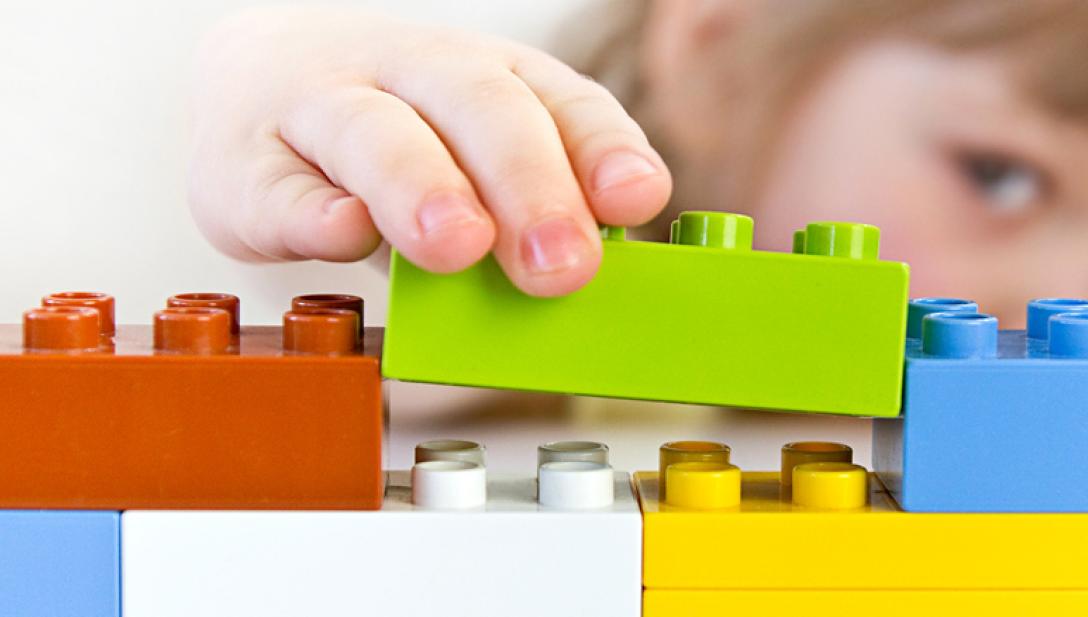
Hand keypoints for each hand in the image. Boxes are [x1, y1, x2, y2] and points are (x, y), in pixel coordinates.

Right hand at [189, 7, 670, 295]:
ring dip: (422, 187)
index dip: (601, 149)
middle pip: (477, 107)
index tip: (636, 197)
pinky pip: (276, 186)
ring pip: (374, 133)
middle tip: (560, 262)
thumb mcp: (477, 162)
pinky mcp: (242, 165)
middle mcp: (411, 72)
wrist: (251, 86)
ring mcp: (320, 107)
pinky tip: (343, 231)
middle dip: (527, 183)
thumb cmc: (397, 138)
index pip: (560, 101)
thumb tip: (592, 281)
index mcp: (488, 75)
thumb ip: (536, 214)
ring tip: (459, 245)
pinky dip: (311, 211)